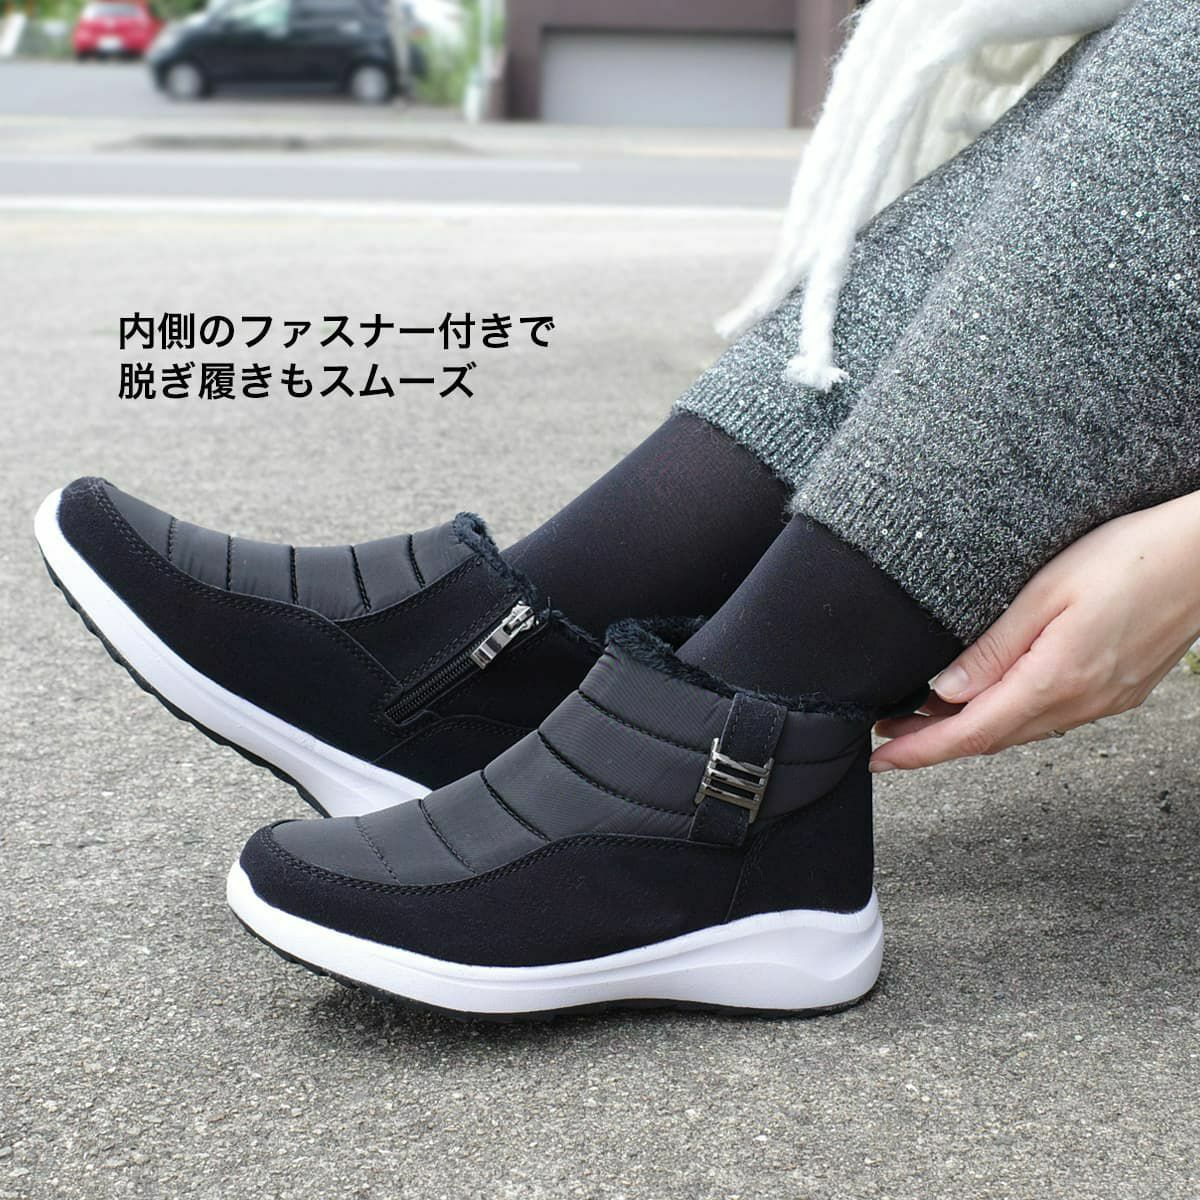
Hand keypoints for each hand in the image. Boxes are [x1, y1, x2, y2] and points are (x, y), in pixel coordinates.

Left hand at [871, 491, 1199, 772]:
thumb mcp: (1045, 591)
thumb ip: (992, 647)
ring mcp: (1105, 701)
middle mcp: (1082, 703)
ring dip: (970, 728)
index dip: (920, 751)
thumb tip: (945, 692)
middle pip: (992, 739)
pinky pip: (1049, 715)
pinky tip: (987, 696)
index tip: (879, 759)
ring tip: (923, 714)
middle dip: (935, 742)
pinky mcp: (1119, 690)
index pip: (972, 734)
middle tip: (889, 733)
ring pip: (1021, 729)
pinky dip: (1008, 713)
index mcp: (1056, 681)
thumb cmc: (1132, 556)